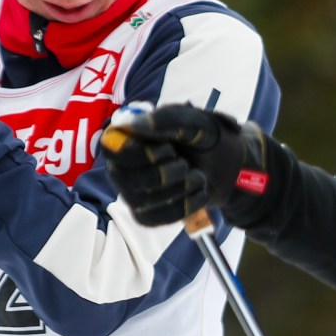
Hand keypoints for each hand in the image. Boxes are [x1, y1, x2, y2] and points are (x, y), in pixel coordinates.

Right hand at [100, 103, 271, 226]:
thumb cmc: (202, 138)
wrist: (224, 165)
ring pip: (145, 200)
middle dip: (165, 173)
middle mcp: (120, 168)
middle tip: (185, 164)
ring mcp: (131, 194)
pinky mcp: (146, 215)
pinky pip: (158, 216)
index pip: (111, 150)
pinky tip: (198, 192)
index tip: (168, 148)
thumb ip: (166, 119)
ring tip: (197, 176)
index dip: (138, 152)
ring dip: (180, 187)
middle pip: (127, 179)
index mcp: (125, 139)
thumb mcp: (194, 122)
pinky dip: (186, 204)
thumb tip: (129, 125)